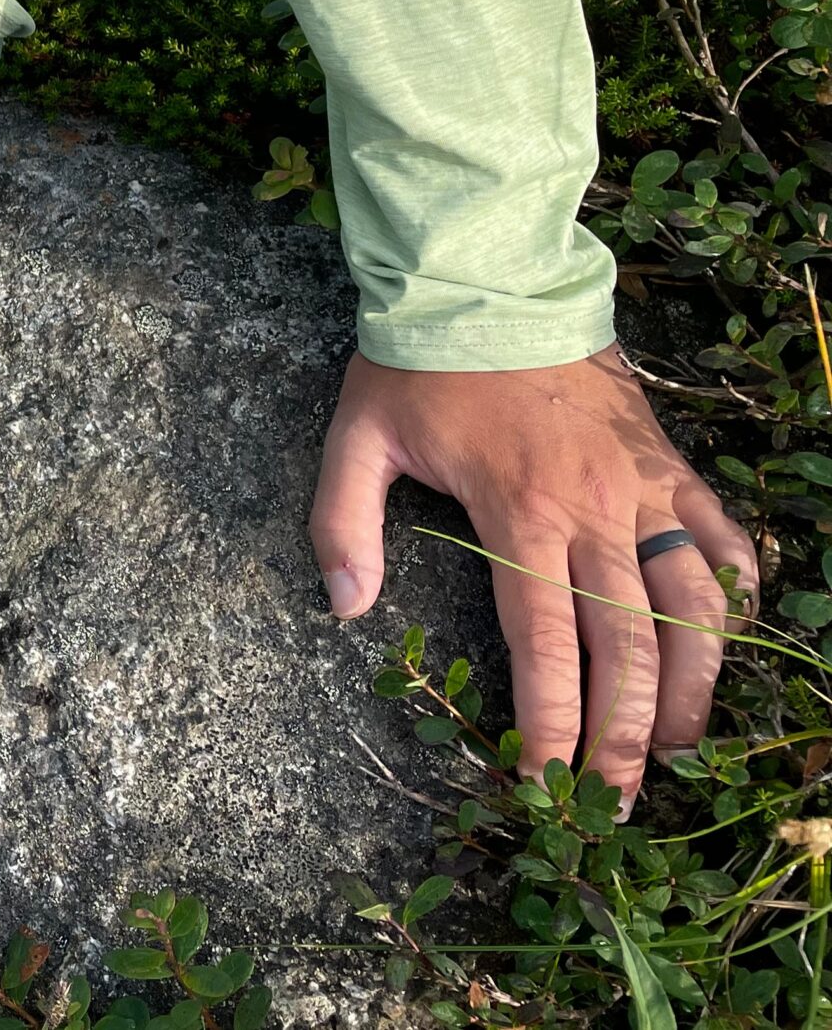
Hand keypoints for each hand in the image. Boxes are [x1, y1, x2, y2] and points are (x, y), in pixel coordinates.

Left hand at [309, 341, 756, 813]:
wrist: (488, 275)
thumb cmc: (418, 362)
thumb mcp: (355, 436)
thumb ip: (342, 523)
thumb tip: (346, 608)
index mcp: (516, 511)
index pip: (544, 642)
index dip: (551, 722)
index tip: (550, 783)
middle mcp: (592, 508)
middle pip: (627, 643)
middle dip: (624, 735)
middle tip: (618, 803)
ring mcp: (641, 483)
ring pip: (691, 602)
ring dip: (692, 683)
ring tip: (676, 746)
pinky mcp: (667, 460)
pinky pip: (720, 534)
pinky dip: (735, 589)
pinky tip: (729, 635)